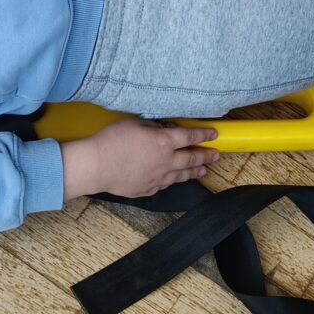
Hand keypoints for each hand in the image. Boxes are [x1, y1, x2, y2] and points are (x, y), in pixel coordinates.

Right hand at [61, 119, 217, 200]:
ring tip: (204, 171)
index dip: (203, 135)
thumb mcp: (136, 124)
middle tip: (216, 156)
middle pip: (191, 159)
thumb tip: (165, 129)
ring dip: (194, 172)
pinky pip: (165, 184)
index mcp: (163, 142)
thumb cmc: (113, 140)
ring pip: (181, 175)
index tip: (214, 134)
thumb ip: (155, 127)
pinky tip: (175, 179)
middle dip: (205, 156)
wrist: (97, 166)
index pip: (189, 137)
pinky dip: (173, 180)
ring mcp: (157, 178)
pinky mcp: (148, 189)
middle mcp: (165, 161)